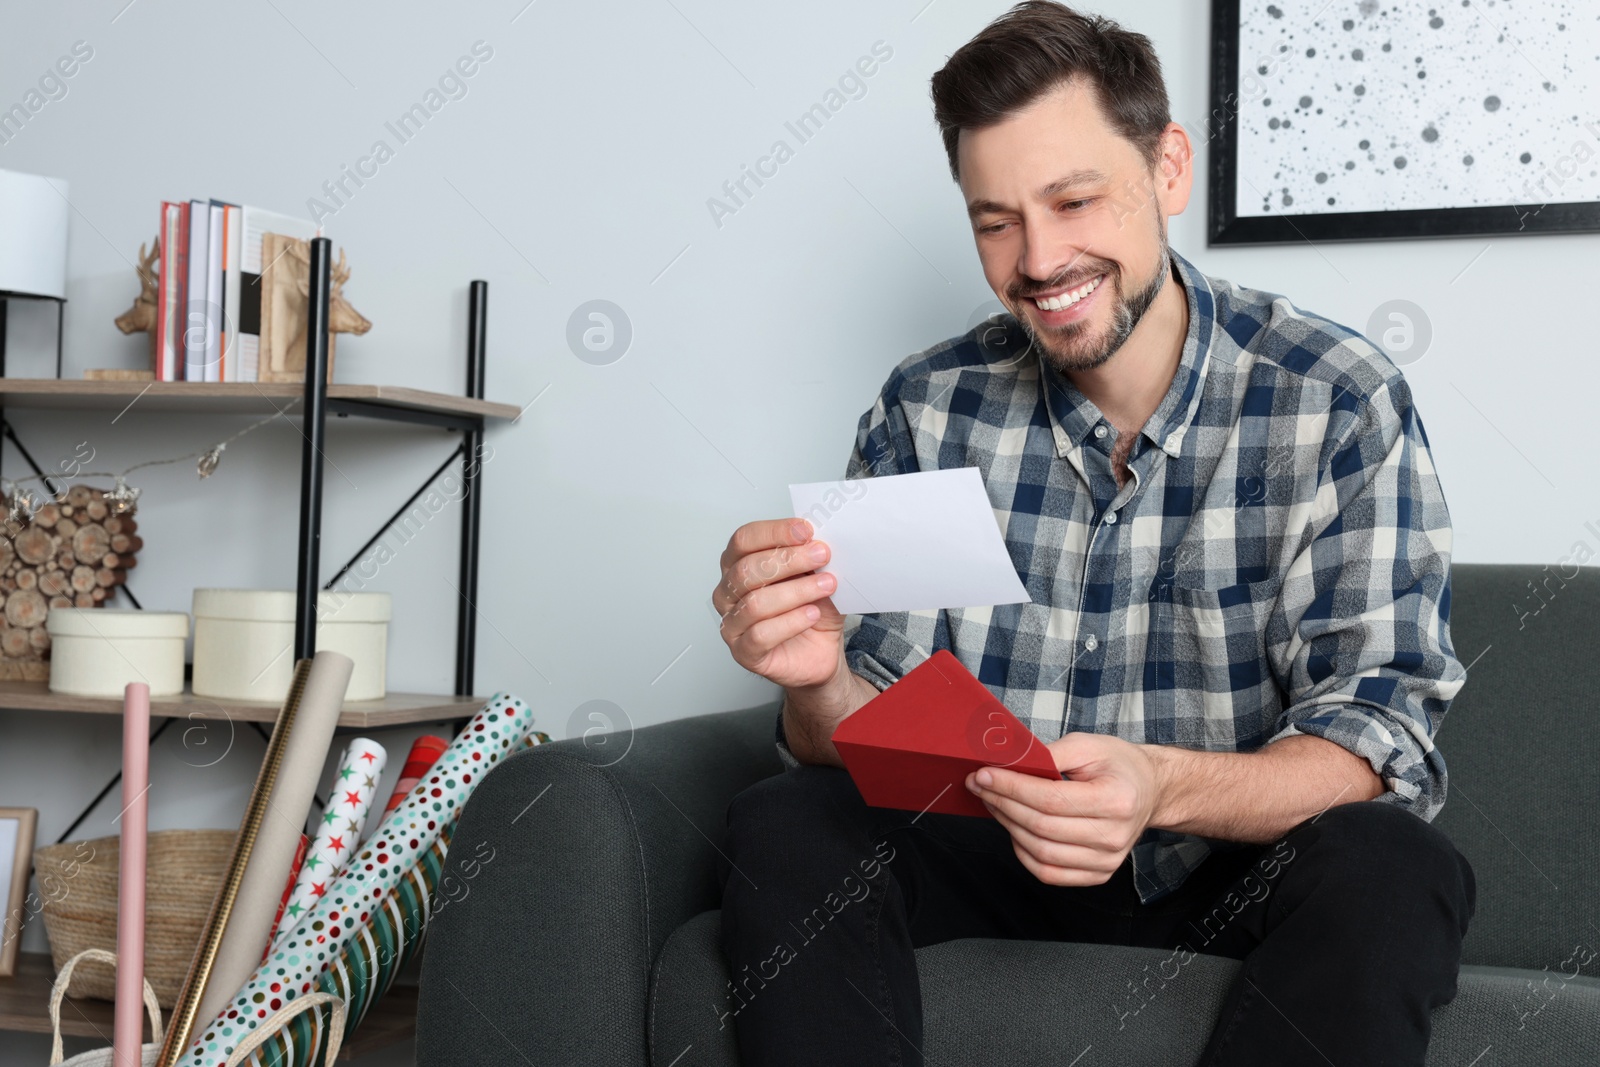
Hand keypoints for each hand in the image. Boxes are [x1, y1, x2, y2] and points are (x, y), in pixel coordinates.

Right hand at [714, 517, 846, 689]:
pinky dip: (791, 622)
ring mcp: (732, 623)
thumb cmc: (811, 610)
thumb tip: (815, 539)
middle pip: (746, 569)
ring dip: (796, 591)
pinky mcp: (744, 652)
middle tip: (821, 555)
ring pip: (755, 603)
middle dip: (789, 559)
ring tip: (825, 586)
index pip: (744, 539)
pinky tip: (811, 614)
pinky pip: (761, 635)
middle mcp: (728, 592)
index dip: (774, 532)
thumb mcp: (814, 575)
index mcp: (738, 564)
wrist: (820, 650)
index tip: (805, 530)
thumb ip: (808, 557)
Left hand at [964, 732, 1163, 885]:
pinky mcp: (1097, 874)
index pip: (1050, 799)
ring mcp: (1107, 861)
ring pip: (1040, 852)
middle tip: (980, 785)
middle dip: (1002, 804)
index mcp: (1116, 800)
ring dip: (1008, 826)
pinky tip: (1013, 828)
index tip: (983, 775)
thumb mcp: (1088, 745)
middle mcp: (1114, 836)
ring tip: (994, 803)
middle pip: (1041, 826)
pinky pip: (1048, 872)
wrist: (1147, 791)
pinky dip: (1023, 852)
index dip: (1011, 788)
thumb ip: (1050, 754)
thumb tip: (1009, 766)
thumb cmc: (1117, 765)